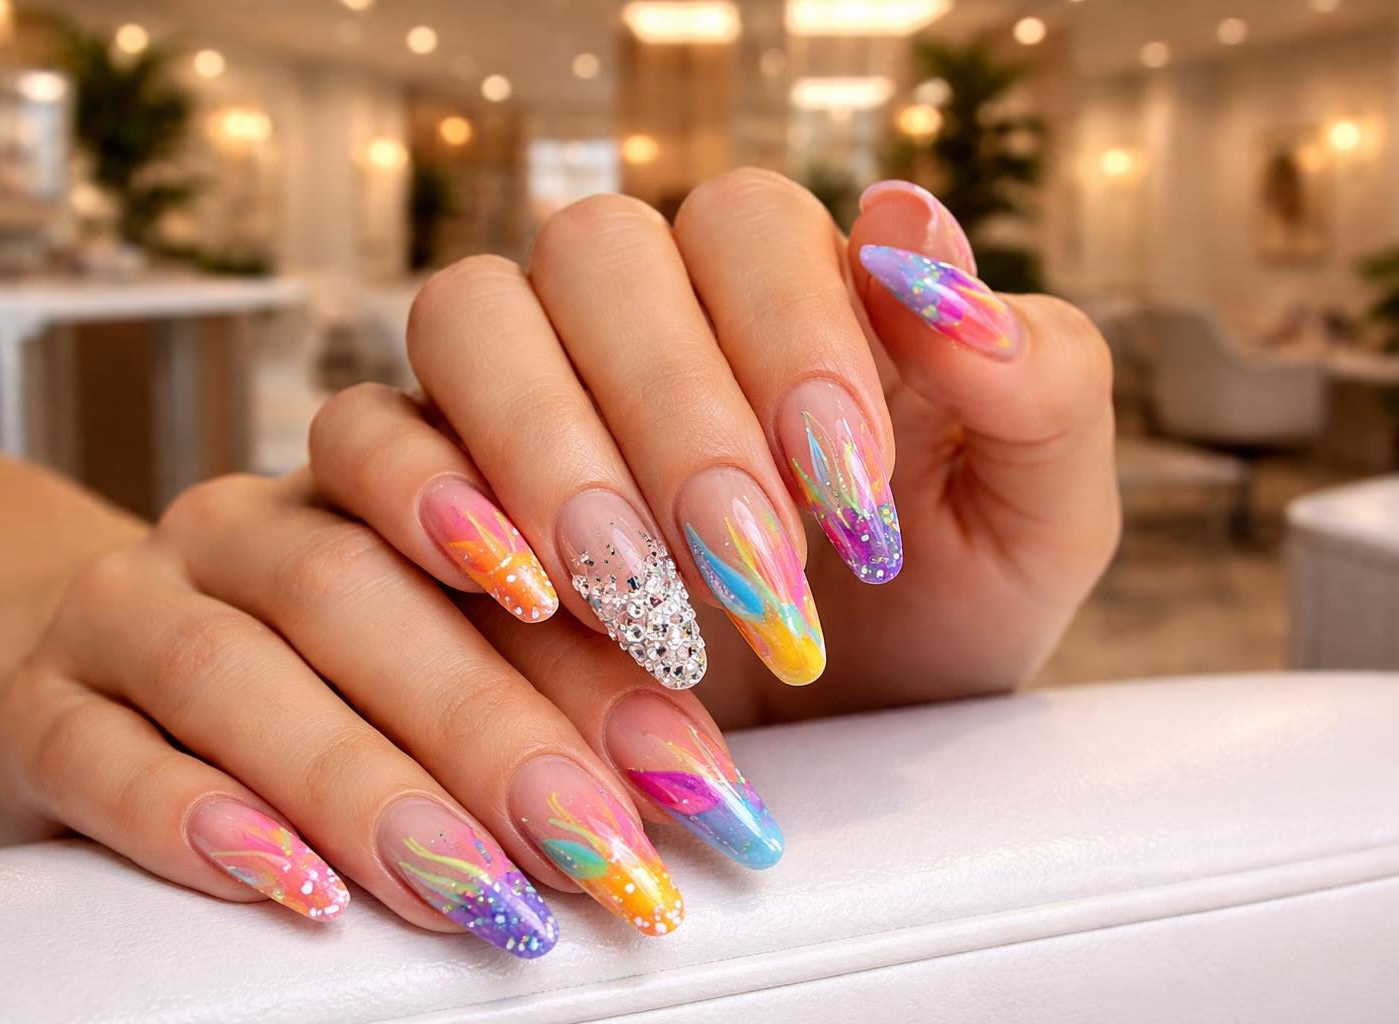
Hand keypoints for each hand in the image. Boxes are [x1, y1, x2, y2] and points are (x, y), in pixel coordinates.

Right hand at [0, 469, 782, 956]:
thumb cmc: (319, 655)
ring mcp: (135, 603)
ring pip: (237, 670)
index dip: (585, 616)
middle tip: (603, 843)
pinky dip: (198, 822)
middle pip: (358, 589)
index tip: (683, 713)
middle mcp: (249, 524)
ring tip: (474, 887)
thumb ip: (554, 669)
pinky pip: (103, 749)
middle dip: (492, 726)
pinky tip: (295, 885)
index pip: (473, 504)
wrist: (86, 653)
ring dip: (366, 786)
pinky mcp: (46, 704)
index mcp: (363, 473)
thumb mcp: (447, 631)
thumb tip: (695, 774)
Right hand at [310, 171, 1115, 723]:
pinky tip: (508, 587)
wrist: (832, 755)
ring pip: (468, 315)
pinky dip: (419, 496)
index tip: (848, 498)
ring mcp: (514, 386)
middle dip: (670, 409)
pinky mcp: (420, 481)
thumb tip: (918, 235)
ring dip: (544, 448)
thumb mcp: (1033, 526)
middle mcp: (633, 311)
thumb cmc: (930, 628)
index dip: (792, 339)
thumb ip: (1034, 382)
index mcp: (783, 288)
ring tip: (630, 597)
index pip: (751, 224)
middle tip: (742, 568)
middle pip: (594, 252)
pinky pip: (364, 435)